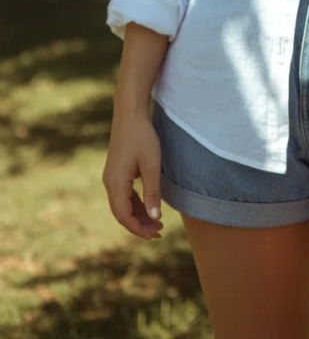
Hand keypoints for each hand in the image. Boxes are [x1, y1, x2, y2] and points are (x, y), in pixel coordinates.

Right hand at [102, 108, 164, 240]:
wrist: (130, 113)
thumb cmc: (142, 137)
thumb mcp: (152, 165)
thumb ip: (152, 192)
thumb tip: (155, 218)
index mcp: (116, 183)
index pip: (124, 216)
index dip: (138, 229)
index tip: (155, 234)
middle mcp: (109, 182)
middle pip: (122, 213)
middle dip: (140, 225)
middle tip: (159, 231)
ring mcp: (111, 177)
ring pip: (123, 204)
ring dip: (138, 215)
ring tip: (157, 222)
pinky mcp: (116, 171)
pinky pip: (124, 194)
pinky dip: (136, 203)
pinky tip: (149, 206)